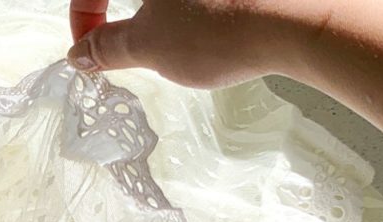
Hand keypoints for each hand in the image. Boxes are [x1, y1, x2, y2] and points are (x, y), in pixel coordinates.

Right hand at [67, 0, 322, 87]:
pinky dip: (196, 7)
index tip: (92, 51)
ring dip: (162, 11)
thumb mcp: (150, 45)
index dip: (84, 17)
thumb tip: (82, 54)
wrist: (300, 18)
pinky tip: (212, 26)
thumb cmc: (221, 27)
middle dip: (122, 14)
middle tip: (132, 46)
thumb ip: (109, 47)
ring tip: (180, 39)